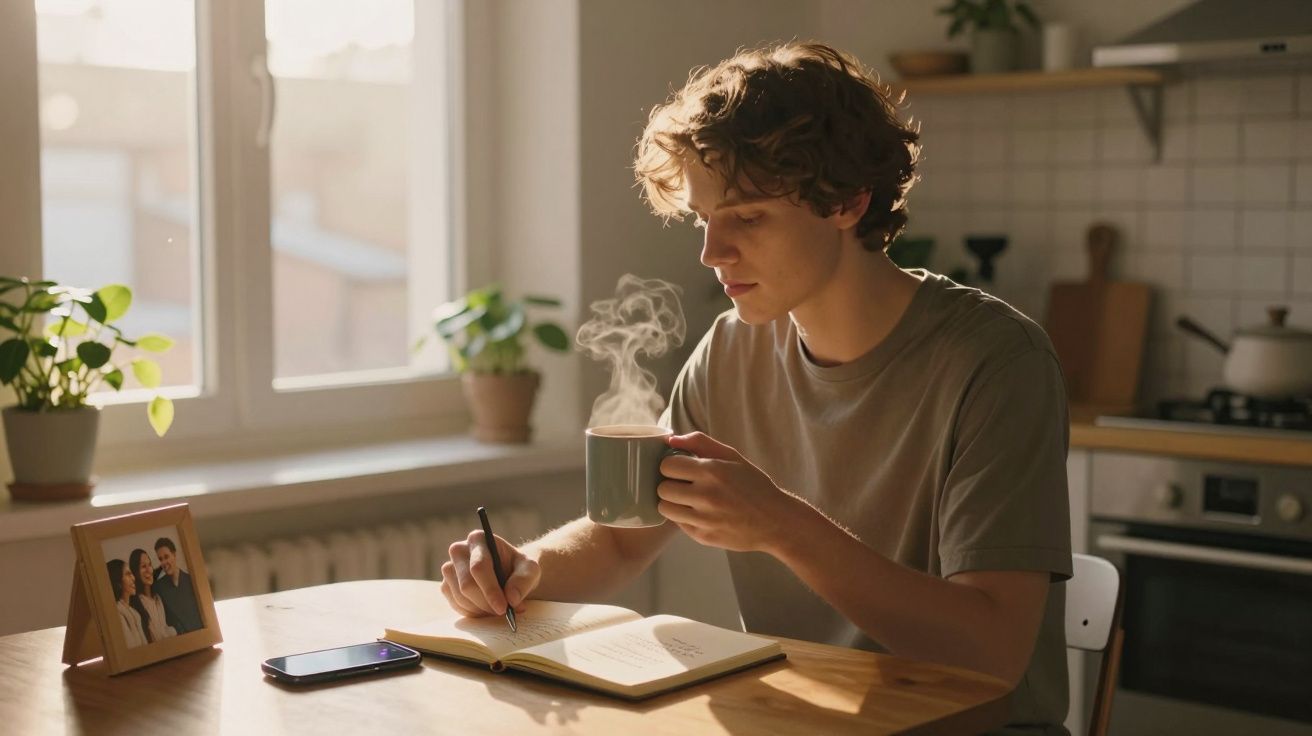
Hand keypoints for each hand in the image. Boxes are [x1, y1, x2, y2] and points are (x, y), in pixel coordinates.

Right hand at [440, 530, 540, 617]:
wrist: (508, 574)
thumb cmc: (518, 568)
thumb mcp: (530, 570)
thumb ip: (524, 581)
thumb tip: (511, 599)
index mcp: (478, 539)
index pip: (479, 567)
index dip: (490, 590)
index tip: (503, 608)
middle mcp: (459, 550)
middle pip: (466, 584)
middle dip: (486, 603)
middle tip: (502, 613)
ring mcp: (449, 568)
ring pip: (460, 596)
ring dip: (480, 609)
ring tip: (498, 609)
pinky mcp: (446, 584)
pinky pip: (455, 604)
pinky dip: (472, 612)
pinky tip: (486, 609)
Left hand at [657, 432, 799, 552]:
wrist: (775, 521)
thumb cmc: (753, 485)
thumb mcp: (732, 457)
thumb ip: (700, 442)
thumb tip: (670, 439)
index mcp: (712, 471)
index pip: (667, 465)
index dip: (671, 465)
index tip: (681, 468)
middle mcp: (706, 496)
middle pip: (662, 488)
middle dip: (670, 484)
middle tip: (683, 484)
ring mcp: (704, 519)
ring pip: (665, 508)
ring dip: (672, 502)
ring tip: (687, 499)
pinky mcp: (703, 537)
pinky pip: (678, 524)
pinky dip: (684, 517)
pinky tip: (699, 513)